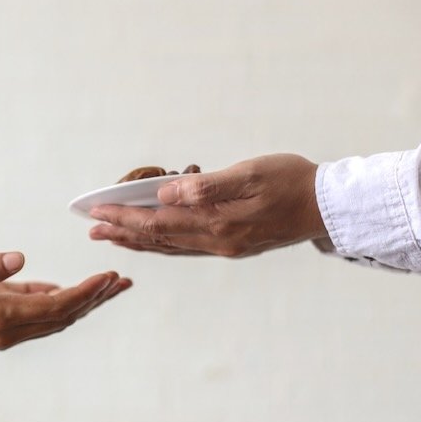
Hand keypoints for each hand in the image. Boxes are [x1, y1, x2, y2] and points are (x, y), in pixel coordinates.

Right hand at [0, 252, 131, 364]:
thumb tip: (20, 257)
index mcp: (4, 315)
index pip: (58, 305)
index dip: (87, 293)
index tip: (108, 277)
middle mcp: (14, 330)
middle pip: (67, 315)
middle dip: (96, 298)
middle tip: (122, 282)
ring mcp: (12, 335)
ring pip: (59, 320)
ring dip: (85, 304)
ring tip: (109, 288)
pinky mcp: (7, 333)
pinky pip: (43, 320)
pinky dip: (63, 306)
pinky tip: (73, 292)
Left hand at [89, 154, 329, 256]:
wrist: (328, 206)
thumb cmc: (292, 181)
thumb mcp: (251, 174)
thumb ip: (207, 186)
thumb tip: (167, 193)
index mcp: (217, 223)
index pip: (158, 223)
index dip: (124, 219)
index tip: (97, 213)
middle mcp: (217, 241)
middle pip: (159, 240)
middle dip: (123, 234)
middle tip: (92, 230)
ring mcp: (224, 246)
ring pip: (171, 247)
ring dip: (139, 241)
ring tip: (113, 236)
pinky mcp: (232, 244)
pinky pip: (186, 247)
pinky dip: (163, 243)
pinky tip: (154, 238)